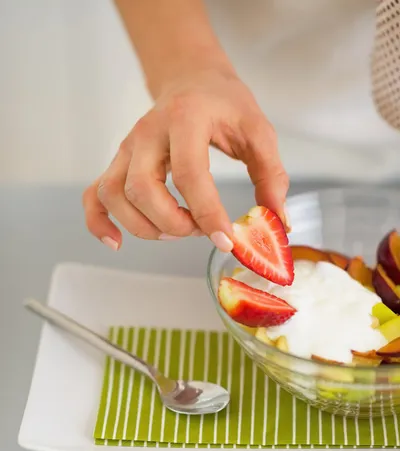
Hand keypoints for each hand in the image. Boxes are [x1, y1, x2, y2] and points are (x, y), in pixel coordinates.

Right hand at [83, 68, 289, 251]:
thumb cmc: (223, 104)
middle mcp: (148, 133)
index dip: (207, 213)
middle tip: (199, 230)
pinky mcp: (118, 162)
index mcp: (185, 119)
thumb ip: (271, 175)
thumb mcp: (258, 131)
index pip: (189, 173)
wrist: (191, 80)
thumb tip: (279, 223)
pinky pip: (94, 195)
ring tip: (175, 231)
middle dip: (172, 223)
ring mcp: (127, 148)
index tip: (226, 240)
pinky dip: (99, 222)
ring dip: (143, 227)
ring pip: (114, 195)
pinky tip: (117, 242)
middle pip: (142, 189)